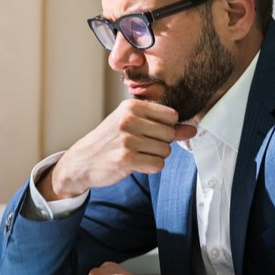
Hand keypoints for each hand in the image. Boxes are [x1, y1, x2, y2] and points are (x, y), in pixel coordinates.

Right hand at [39, 99, 196, 199]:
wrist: (82, 161)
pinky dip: (150, 168)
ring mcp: (127, 139)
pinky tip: (135, 164)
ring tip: (136, 154)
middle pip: (170, 134)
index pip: (171, 115)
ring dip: (154, 157)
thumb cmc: (109, 141)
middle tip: (141, 146)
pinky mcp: (126, 159)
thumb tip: (192, 129)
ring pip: (165, 151)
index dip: (165, 127)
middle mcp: (128, 120)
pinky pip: (157, 165)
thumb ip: (165, 126)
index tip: (150, 132)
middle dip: (161, 144)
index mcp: (131, 106)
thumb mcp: (134, 126)